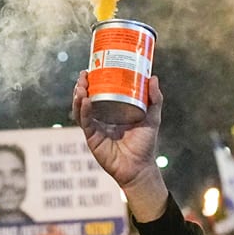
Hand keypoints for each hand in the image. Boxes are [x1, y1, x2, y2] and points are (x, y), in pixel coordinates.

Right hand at [73, 73, 169, 218]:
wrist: (140, 167)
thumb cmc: (145, 144)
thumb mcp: (152, 118)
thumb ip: (154, 99)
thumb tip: (153, 77)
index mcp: (112, 111)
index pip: (99, 92)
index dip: (94, 80)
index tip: (92, 68)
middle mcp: (101, 118)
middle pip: (86, 98)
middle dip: (82, 85)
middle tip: (84, 74)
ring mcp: (95, 128)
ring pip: (81, 109)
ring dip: (79, 96)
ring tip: (81, 85)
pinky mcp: (92, 138)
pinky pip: (85, 122)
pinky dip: (83, 110)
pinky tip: (85, 100)